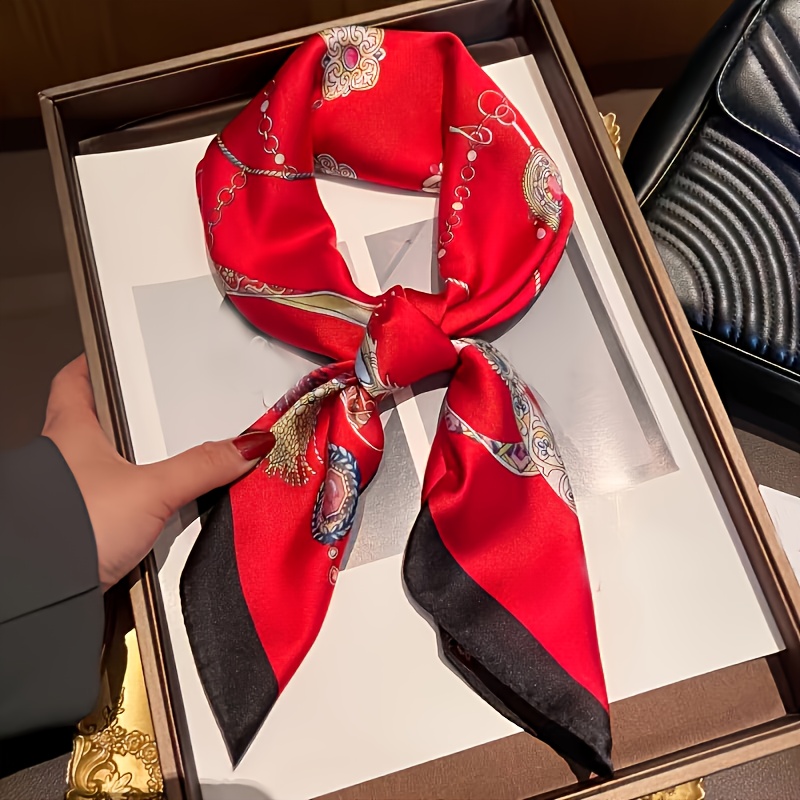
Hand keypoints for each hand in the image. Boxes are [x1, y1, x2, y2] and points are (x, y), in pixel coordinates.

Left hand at [42, 356, 274, 589]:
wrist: (47, 592)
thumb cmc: (71, 532)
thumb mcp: (151, 490)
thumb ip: (203, 467)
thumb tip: (246, 445)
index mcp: (71, 433)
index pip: (73, 380)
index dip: (91, 362)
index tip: (110, 356)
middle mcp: (60, 462)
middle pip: (90, 423)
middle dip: (124, 423)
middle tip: (156, 419)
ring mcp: (67, 497)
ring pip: (101, 469)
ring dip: (130, 470)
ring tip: (165, 474)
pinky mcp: (79, 530)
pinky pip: (109, 507)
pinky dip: (131, 508)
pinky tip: (152, 518)